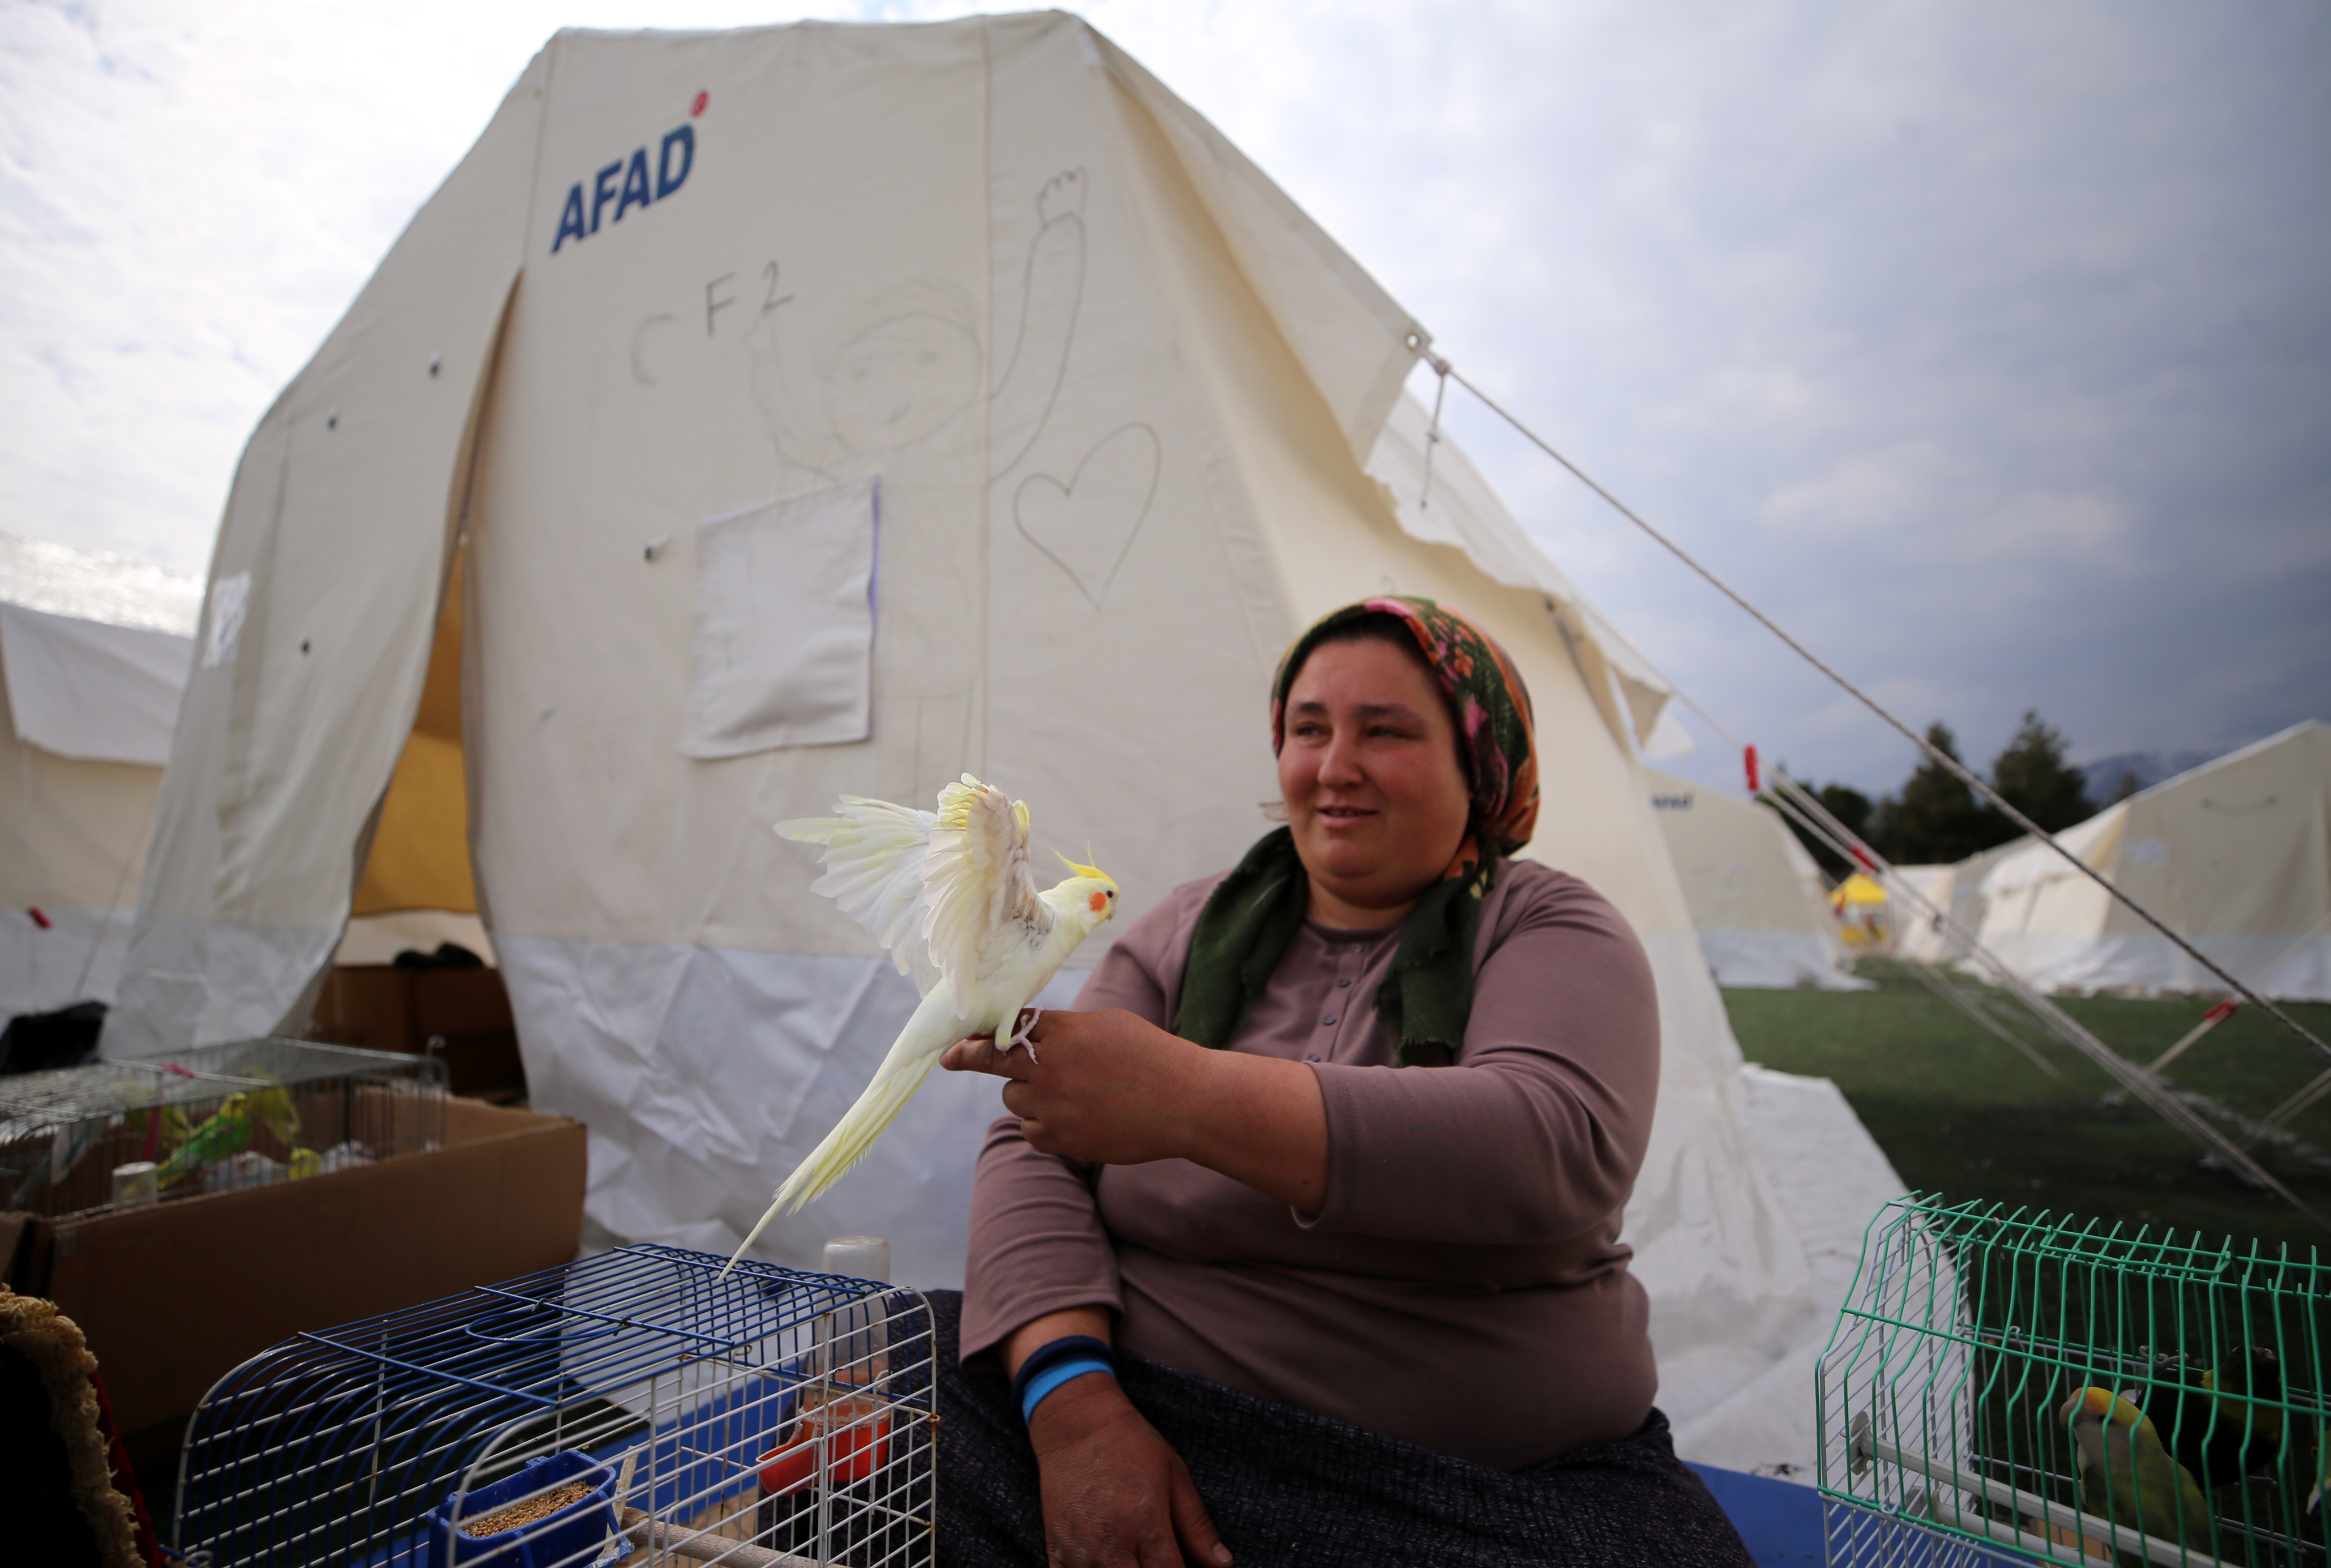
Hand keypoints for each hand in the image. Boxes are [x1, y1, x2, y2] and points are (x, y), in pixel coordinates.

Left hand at [941, 1009, 1203, 1165]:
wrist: (1184, 1103)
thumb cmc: (1150, 1056)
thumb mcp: (1105, 1025)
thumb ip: (1062, 1030)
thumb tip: (1026, 1034)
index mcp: (1062, 1032)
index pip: (1003, 1031)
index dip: (974, 1040)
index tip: (951, 1049)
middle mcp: (1050, 1068)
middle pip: (997, 1067)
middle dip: (996, 1065)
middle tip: (976, 1063)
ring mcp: (1053, 1106)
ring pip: (1015, 1101)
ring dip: (1031, 1097)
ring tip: (1073, 1095)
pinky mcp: (1062, 1140)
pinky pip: (1032, 1131)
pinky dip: (1044, 1126)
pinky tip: (1076, 1118)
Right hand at [1028, 1372, 1230, 1566]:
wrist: (1076, 1425)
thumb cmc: (1131, 1446)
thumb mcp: (1175, 1478)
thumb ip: (1197, 1528)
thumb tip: (1224, 1566)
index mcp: (1146, 1525)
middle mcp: (1111, 1545)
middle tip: (1159, 1560)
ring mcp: (1079, 1553)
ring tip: (1135, 1557)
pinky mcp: (1056, 1553)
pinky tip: (1106, 1560)